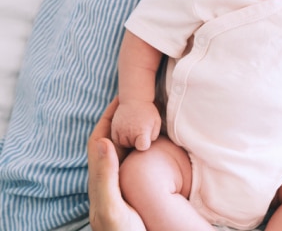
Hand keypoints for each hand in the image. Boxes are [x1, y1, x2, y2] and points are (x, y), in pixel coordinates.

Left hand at [87, 97, 146, 230]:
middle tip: (140, 101)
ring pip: (127, 152)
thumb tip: (105, 140)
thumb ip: (106, 175)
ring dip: (135, 133)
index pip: (100, 139)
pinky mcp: (135, 193)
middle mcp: (110, 180)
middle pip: (114, 141)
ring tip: (151, 116)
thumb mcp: (112, 206)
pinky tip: (159, 147)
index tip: (121, 96)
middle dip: (123, 120)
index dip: (108, 116)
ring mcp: (122, 187)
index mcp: (101, 179)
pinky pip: (138, 164)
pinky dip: (146, 149)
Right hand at [111, 99, 160, 150]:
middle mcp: (130, 132)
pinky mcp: (114, 128)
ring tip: (134, 130)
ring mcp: (121, 130)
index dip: (144, 146)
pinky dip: (121, 138)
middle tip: (140, 131)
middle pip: (134, 146)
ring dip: (129, 140)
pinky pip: (117, 140)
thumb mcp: (156, 122)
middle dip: (137, 142)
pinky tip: (127, 131)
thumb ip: (153, 136)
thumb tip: (147, 145)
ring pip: (124, 144)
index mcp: (142, 131)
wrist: (135, 99)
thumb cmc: (148, 112)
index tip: (145, 141)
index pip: (143, 146)